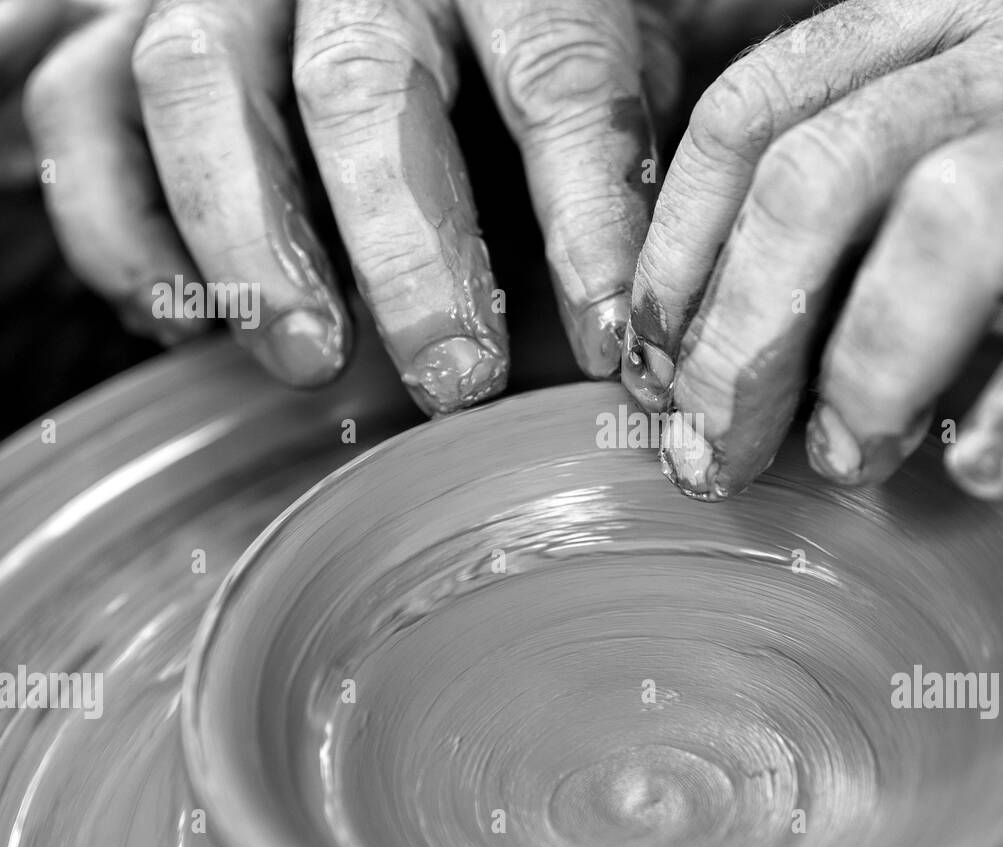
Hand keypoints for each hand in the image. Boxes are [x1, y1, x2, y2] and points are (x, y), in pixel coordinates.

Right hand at [20, 0, 688, 411]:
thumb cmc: (509, 22)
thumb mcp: (597, 50)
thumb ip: (612, 149)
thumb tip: (647, 316)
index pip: (556, 77)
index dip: (585, 218)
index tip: (609, 345)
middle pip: (361, 87)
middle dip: (407, 254)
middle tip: (454, 380)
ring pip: (197, 89)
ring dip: (248, 246)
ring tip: (311, 364)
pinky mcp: (118, 21)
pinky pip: (82, 114)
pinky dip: (117, 228)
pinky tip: (177, 322)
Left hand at [625, 0, 1002, 499]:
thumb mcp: (967, 161)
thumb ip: (857, 211)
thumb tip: (709, 346)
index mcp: (953, 11)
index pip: (756, 108)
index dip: (678, 247)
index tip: (656, 360)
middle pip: (827, 170)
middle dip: (744, 332)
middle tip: (719, 448)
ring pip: (959, 219)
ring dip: (873, 367)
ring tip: (851, 459)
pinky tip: (989, 465)